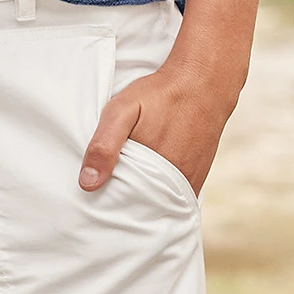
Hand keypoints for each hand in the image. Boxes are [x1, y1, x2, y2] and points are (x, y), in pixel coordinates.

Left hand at [79, 63, 237, 196]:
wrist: (205, 82)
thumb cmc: (161, 95)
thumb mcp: (123, 111)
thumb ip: (104, 145)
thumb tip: (88, 184)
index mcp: (151, 175)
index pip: (123, 209)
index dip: (108, 208)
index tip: (96, 205)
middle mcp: (172, 186)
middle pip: (142, 211)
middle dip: (125, 210)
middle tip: (108, 202)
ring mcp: (186, 184)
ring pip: (158, 206)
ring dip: (143, 204)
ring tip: (127, 195)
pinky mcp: (197, 179)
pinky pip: (174, 198)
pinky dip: (160, 197)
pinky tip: (148, 188)